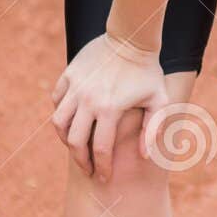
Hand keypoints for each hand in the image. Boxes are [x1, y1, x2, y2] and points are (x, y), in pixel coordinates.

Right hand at [50, 32, 168, 182]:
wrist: (130, 38)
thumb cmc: (148, 72)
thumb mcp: (159, 100)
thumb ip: (152, 129)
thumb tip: (144, 156)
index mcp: (110, 109)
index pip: (100, 149)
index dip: (102, 168)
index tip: (103, 178)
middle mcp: (88, 100)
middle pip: (74, 141)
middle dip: (81, 160)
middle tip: (88, 170)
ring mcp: (76, 87)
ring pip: (59, 122)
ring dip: (64, 139)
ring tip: (74, 147)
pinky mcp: (69, 75)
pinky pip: (56, 99)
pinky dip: (60, 112)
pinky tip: (70, 119)